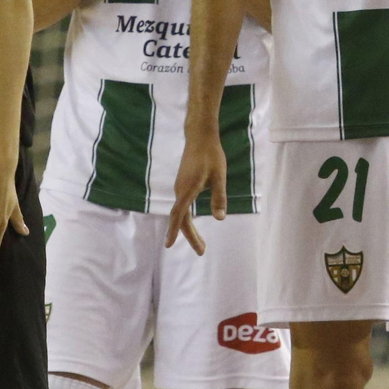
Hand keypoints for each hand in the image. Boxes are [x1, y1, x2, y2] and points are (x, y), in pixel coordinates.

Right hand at [165, 131, 226, 254]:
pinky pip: (181, 207)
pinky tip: (192, 224)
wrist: (200, 137)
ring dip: (189, 229)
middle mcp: (180, 190)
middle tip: (202, 251)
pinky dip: (186, 219)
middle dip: (190, 236)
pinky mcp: (182, 184)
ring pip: (181, 213)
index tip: (169, 246)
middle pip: (181, 218)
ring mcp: (179, 188)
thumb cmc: (211, 156)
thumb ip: (219, 198)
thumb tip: (220, 219)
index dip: (174, 231)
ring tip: (200, 244)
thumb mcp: (219, 177)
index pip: (179, 215)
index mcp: (187, 190)